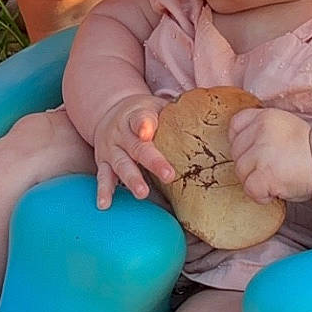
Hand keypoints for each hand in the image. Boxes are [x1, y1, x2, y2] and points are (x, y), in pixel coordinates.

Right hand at [92, 92, 174, 208]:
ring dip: (132, 179)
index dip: (144, 125)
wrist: (109, 111)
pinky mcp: (103, 162)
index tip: (146, 132)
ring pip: (121, 165)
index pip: (140, 119)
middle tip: (168, 175)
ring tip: (142, 193)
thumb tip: (208, 112)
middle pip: (137, 148)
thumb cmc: (143, 113)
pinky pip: (103, 177)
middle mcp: (121, 133)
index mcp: (136, 115)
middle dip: (152, 162)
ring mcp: (111, 149)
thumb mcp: (155, 106)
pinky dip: (104, 191)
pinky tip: (105, 204)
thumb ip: (174, 112)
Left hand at [229, 107, 311, 204]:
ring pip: (240, 171)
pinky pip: (250, 188)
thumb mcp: (284, 127)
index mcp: (265, 116)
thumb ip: (262, 130)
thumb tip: (241, 145)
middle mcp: (261, 131)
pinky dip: (260, 195)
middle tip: (271, 169)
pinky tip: (275, 191)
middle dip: (249, 165)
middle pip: (236, 152)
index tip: (253, 151)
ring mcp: (262, 152)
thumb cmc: (308, 151)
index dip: (241, 142)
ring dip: (254, 180)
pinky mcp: (265, 173)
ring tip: (275, 179)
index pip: (235, 125)